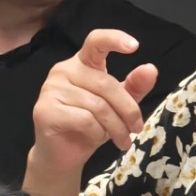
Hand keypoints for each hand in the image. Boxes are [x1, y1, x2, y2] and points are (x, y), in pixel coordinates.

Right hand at [29, 28, 159, 178]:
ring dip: (116, 126)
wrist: (63, 156)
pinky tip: (96, 138)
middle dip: (128, 110)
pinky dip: (97, 132)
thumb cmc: (91, 126)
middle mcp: (63, 70)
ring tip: (122, 140)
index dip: (114, 39)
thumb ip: (134, 87)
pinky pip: (85, 119)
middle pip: (107, 84)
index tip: (135, 46)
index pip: (95, 41)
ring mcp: (50, 89)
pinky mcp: (45, 110)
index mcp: (82, 63)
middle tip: (137, 129)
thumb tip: (151, 69)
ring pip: (98, 105)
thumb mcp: (119, 106)